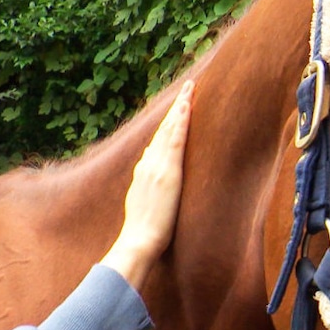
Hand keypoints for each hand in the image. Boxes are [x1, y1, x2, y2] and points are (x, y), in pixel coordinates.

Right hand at [99, 80, 193, 288]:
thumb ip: (146, 188)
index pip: (157, 142)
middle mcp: (148, 164)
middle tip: (187, 89)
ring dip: (180, 108)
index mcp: (144, 173)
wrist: (139, 240)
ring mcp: (157, 166)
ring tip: (190, 89)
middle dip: (175, 109)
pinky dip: (181, 120)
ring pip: (169, 129)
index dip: (167, 125)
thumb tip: (150, 175)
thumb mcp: (142, 205)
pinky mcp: (167, 171)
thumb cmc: (143, 232)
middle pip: (163, 130)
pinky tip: (187, 105)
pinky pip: (175, 139)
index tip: (176, 110)